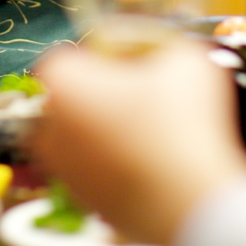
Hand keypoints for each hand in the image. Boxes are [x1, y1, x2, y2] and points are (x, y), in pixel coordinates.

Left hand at [30, 39, 245, 245]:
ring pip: (84, 139)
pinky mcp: (87, 204)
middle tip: (146, 95)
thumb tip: (160, 47)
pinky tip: (157, 164)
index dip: (102, 56)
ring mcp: (66, 172)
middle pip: (72, 98)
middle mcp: (52, 128)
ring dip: (111, 132)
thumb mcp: (185, 59)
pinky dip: (120, 166)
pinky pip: (100, 173)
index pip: (68, 56)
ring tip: (157, 133)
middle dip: (103, 94)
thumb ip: (164, 41)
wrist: (192, 204)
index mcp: (64, 84)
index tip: (132, 62)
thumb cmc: (182, 125)